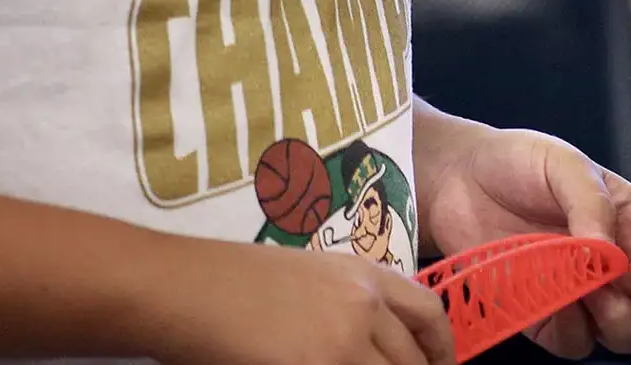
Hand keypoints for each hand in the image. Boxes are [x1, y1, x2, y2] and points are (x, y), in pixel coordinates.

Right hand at [149, 240, 452, 364]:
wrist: (189, 287)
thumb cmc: (235, 281)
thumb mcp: (312, 275)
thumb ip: (353, 305)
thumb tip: (376, 345)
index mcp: (366, 274)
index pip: (429, 314)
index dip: (441, 349)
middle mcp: (364, 305)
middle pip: (411, 360)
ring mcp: (342, 342)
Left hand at [417, 112, 630, 357]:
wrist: (456, 183)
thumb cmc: (518, 164)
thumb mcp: (562, 162)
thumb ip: (591, 202)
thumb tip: (607, 251)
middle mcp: (621, 266)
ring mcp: (587, 298)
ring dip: (621, 318)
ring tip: (592, 287)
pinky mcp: (548, 320)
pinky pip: (577, 344)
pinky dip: (573, 330)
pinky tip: (554, 301)